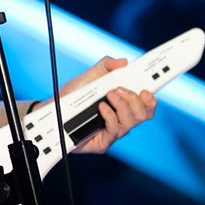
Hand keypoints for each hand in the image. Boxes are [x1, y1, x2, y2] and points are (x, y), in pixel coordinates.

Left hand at [40, 56, 156, 154]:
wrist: (53, 109)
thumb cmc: (73, 95)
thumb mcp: (90, 76)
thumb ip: (106, 66)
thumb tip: (122, 62)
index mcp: (123, 105)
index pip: (146, 106)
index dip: (151, 99)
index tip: (146, 89)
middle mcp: (121, 119)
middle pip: (142, 115)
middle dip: (134, 100)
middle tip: (119, 89)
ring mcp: (112, 132)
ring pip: (130, 123)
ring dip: (122, 106)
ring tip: (109, 95)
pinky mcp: (102, 142)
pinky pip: (114, 131)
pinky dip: (110, 116)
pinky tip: (102, 107)